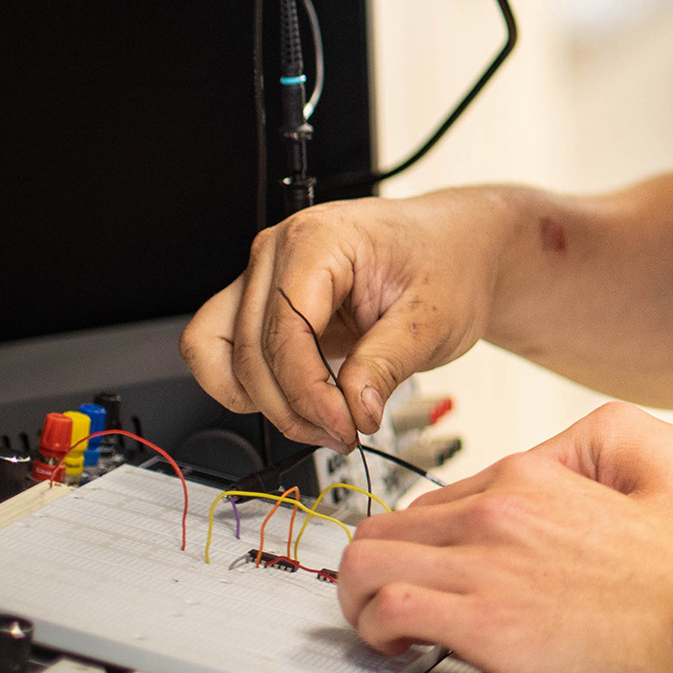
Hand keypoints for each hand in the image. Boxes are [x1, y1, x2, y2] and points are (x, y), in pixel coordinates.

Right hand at [178, 188, 528, 449]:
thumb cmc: (446, 262)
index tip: (344, 426)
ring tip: (319, 422)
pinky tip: (295, 404)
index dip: (308, 391)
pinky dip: (248, 388)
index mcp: (318, 239)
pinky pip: (222, 350)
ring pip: (217, 350)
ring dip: (262, 401)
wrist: (455, 247)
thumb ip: (387, 364)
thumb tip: (353, 411)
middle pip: (248, 347)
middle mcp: (278, 252)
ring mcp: (265, 276)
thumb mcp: (433, 317)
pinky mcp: (265, 304)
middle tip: (343, 432)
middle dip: (292, 406)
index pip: (285, 328)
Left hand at [337, 441, 672, 672]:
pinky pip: (386, 610)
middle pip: (382, 526)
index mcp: (527, 477)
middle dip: (368, 569)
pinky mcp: (480, 613)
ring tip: (379, 629)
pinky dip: (375, 631)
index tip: (417, 571)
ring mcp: (483, 557)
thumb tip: (516, 545)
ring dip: (358, 600)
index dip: (415, 545)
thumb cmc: (668, 570)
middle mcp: (495, 508)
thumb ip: (548, 512)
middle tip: (380, 602)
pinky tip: (399, 647)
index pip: (432, 503)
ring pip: (364, 562)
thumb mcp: (603, 506)